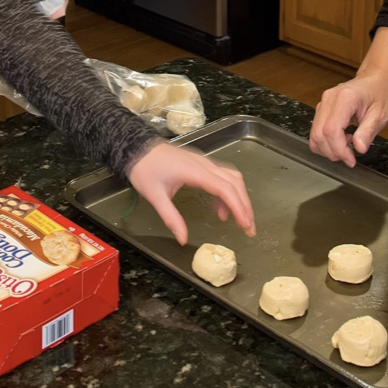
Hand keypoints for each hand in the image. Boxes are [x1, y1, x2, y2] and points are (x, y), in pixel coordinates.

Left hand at [127, 141, 255, 244]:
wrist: (138, 147)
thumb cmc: (145, 170)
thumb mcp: (155, 196)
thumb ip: (171, 218)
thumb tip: (183, 239)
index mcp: (194, 171)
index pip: (224, 188)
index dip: (238, 206)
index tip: (245, 224)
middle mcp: (204, 164)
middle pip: (234, 183)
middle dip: (245, 206)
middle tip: (249, 228)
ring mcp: (204, 162)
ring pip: (232, 178)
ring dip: (239, 198)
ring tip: (240, 221)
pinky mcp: (201, 164)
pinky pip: (222, 177)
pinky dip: (227, 193)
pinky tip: (221, 211)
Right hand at [309, 69, 387, 166]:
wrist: (374, 80)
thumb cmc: (379, 94)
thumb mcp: (380, 114)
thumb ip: (368, 132)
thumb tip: (359, 149)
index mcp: (345, 98)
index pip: (331, 130)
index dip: (339, 149)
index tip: (351, 160)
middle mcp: (329, 99)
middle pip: (319, 134)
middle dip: (333, 152)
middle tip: (350, 157)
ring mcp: (323, 103)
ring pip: (314, 134)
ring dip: (328, 149)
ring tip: (348, 145)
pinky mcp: (321, 108)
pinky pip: (316, 131)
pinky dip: (325, 142)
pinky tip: (341, 139)